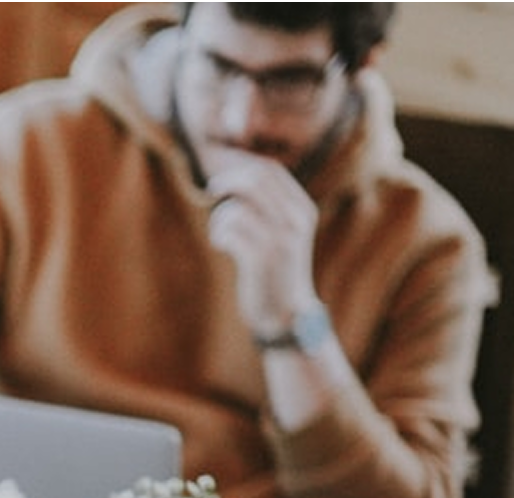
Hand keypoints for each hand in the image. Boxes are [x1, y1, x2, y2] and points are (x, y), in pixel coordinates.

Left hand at [203, 147, 321, 338]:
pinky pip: (230, 229)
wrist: (286, 314)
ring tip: (222, 235)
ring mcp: (280, 239)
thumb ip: (270, 207)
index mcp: (302, 210)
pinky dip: (219, 234)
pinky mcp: (261, 258)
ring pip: (237, 207)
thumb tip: (239, 175)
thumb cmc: (276, 271)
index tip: (222, 179)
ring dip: (220, 218)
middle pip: (254, 179)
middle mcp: (295, 220)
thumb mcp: (284, 234)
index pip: (271, 170)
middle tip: (211, 192)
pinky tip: (221, 244)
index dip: (241, 167)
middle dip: (226, 181)